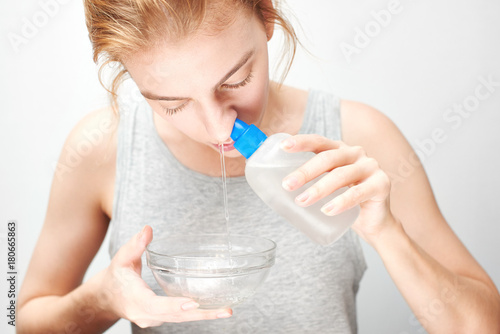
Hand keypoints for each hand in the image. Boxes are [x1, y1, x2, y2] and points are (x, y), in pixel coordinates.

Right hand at [96, 226, 231, 327]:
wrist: (107, 299)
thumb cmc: (116, 278)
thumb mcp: (122, 259)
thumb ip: (135, 245)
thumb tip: (148, 229)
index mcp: (135, 299)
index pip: (156, 305)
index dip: (174, 305)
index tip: (192, 304)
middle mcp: (146, 314)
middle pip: (176, 316)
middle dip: (201, 314)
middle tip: (224, 310)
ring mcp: (155, 319)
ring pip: (181, 319)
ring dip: (204, 316)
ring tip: (226, 310)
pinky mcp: (162, 318)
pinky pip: (182, 318)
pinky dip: (199, 314)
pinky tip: (217, 309)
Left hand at [280, 134, 393, 241]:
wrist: (373, 222)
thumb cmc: (344, 201)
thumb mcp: (325, 185)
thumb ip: (309, 179)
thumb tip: (275, 183)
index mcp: (339, 150)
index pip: (318, 142)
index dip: (301, 142)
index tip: (283, 146)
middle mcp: (355, 154)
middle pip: (327, 158)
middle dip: (305, 172)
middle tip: (287, 185)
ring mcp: (370, 167)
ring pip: (341, 175)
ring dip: (319, 189)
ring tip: (302, 201)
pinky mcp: (381, 184)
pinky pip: (358, 192)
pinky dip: (341, 202)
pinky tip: (327, 210)